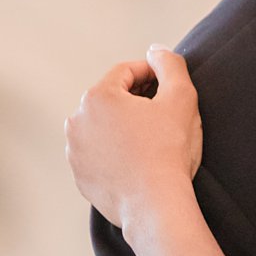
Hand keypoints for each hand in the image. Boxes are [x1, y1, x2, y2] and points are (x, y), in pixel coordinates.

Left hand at [65, 46, 201, 231]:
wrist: (155, 205)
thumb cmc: (169, 150)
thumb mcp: (181, 98)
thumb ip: (171, 64)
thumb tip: (157, 51)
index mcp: (98, 96)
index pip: (126, 73)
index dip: (151, 74)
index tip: (169, 85)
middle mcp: (77, 120)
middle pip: (112, 99)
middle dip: (136, 102)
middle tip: (164, 114)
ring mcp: (74, 150)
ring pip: (103, 127)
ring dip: (123, 127)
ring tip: (150, 140)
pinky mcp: (79, 175)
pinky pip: (98, 154)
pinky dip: (114, 152)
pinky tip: (137, 161)